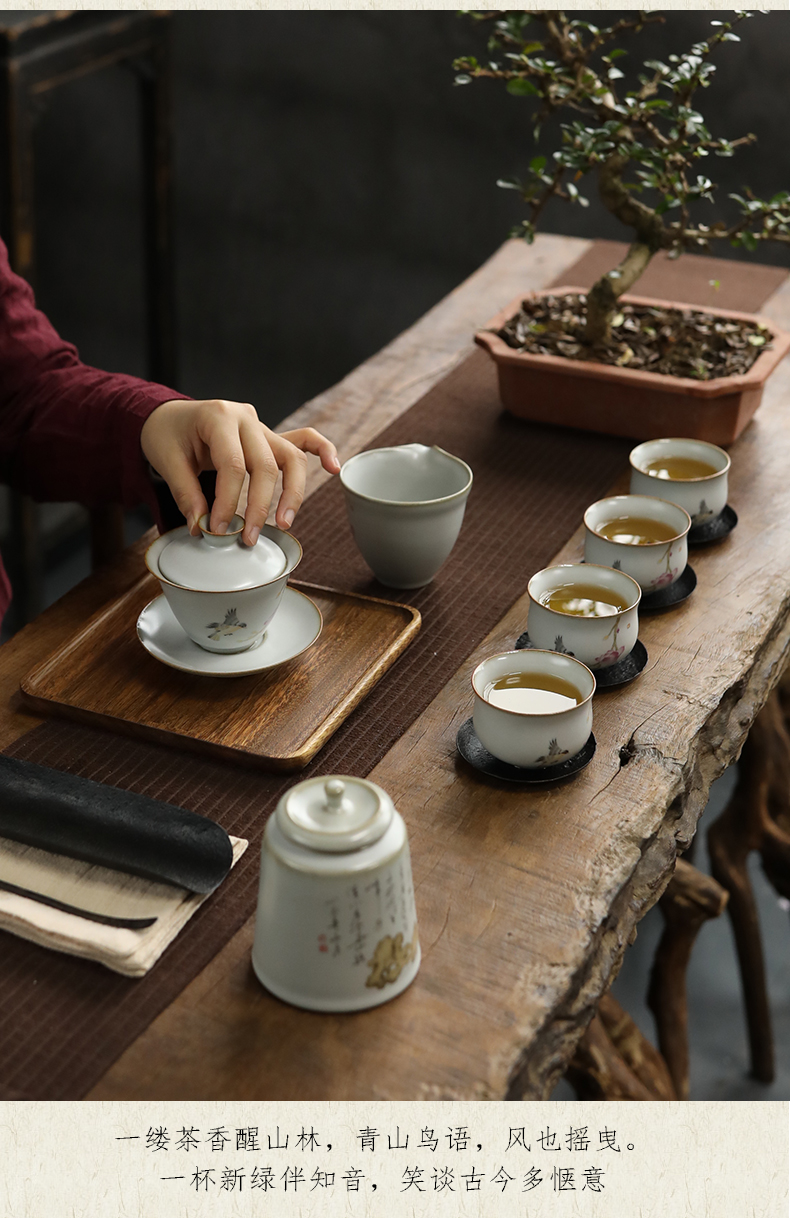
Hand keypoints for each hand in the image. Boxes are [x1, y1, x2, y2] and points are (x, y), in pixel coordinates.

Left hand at [141, 399, 339, 545]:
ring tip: (285, 523)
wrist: (170, 416)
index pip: (233, 464)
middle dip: (260, 505)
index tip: (218, 529)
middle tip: (248, 538)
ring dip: (293, 493)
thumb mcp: (166, 460)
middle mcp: (246, 418)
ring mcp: (262, 426)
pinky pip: (303, 440)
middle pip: (265, 464)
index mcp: (219, 417)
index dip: (228, 501)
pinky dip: (322, 451)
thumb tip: (201, 526)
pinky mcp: (270, 437)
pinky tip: (334, 468)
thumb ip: (186, 494)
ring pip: (291, 457)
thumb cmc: (167, 434)